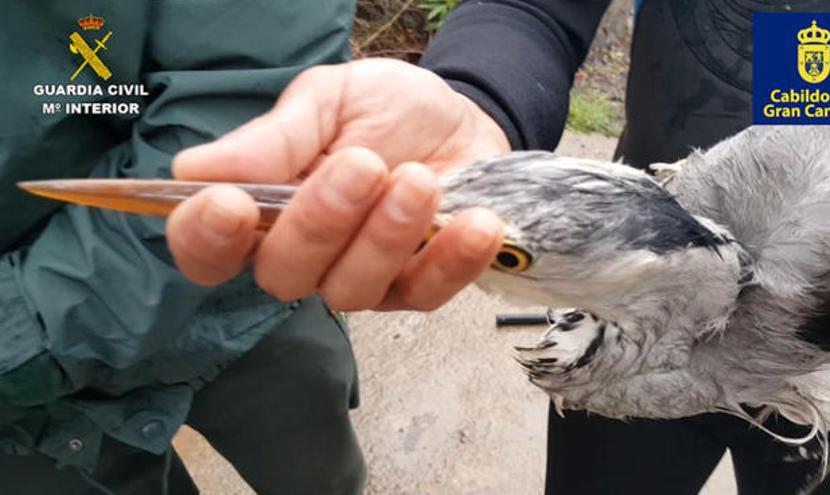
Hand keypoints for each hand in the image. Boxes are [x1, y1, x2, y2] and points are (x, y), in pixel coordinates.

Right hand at [166, 58, 510, 310]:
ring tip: (420, 179)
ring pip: (351, 291)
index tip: (231, 203)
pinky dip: (450, 259)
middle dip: (320, 222)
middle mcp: (303, 255)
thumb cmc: (383, 109)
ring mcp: (360, 277)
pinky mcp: (417, 285)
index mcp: (261, 209)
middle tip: (362, 163)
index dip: (205, 239)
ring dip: (386, 236)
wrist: (460, 118)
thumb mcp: (327, 100)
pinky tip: (474, 222)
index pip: (207, 249)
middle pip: (282, 275)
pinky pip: (425, 292)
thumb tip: (197, 171)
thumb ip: (274, 138)